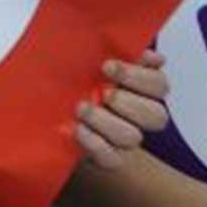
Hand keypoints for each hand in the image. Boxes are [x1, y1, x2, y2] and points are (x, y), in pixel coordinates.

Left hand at [75, 50, 170, 169]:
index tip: (107, 66)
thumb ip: (116, 48)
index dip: (139, 77)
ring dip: (106, 122)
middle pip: (155, 116)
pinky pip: (112, 159)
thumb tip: (151, 56)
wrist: (47, 103)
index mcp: (140, 87)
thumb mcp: (90, 54)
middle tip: (102, 92)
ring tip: (81, 108)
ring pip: (133, 137)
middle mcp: (138, 114)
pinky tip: (78, 129)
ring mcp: (124, 137)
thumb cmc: (74, 74)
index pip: (159, 84)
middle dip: (127, 102)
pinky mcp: (109, 156)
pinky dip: (96, 144)